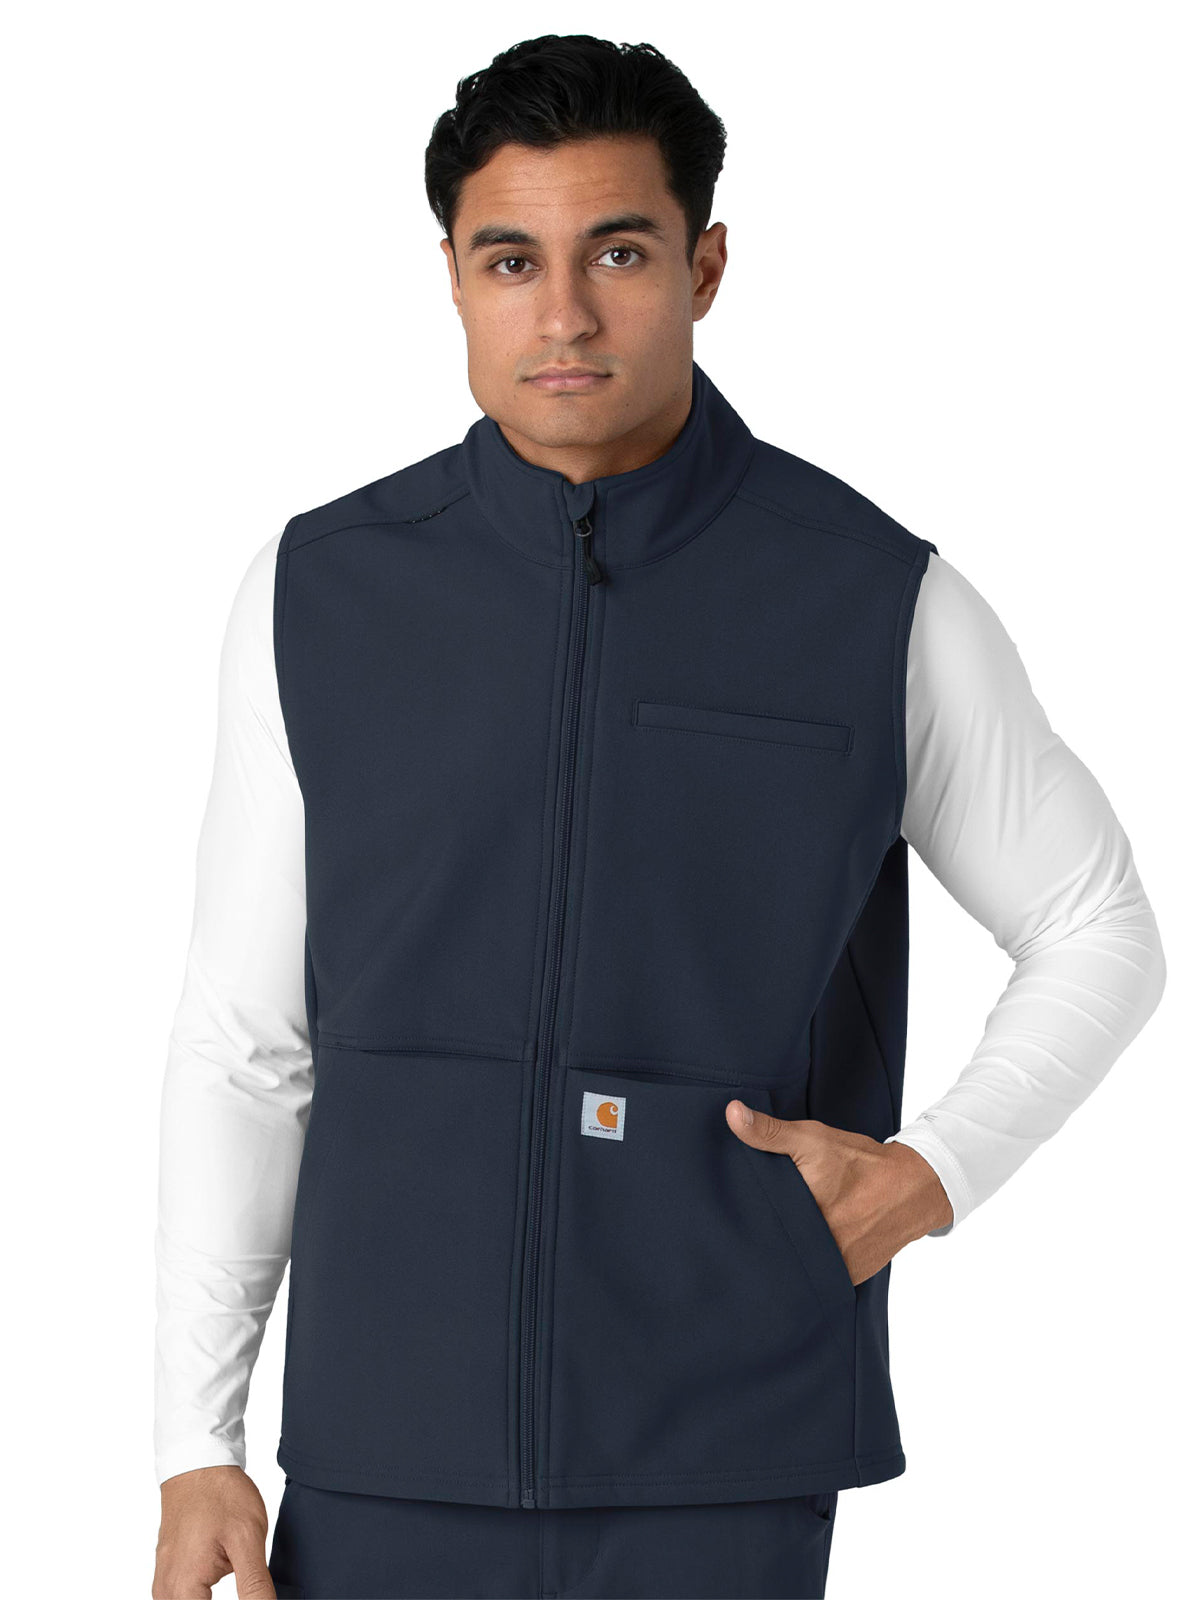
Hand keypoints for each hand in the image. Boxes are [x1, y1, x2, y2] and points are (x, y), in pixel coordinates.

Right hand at [153, 1464, 275, 1598]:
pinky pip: (182, 1597)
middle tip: (246, 1576)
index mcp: (184, 1589)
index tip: (253, 1594)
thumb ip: (255, 1587)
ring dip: (211, 1599)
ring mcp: (163, 1582)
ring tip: (238, 1574)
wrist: (198, 1463)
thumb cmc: (221, 1495)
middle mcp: (166, 1592)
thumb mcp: (248, 1540)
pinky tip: (222, 1575)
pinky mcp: (167, 1572)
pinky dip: (203, 1595)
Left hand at [725, 1100, 952, 1284]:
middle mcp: (819, 1250)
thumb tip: (731, 1113)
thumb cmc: (858, 1161)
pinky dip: (811, 1265)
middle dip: (763, 1243)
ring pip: (797, 1268)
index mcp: (803, 1219)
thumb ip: (769, 1132)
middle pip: (775, 1253)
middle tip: (751, 1229)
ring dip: (788, 1257)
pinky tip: (802, 1251)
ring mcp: (836, 1268)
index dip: (742, 1227)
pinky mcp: (849, 1277)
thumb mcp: (811, 1139)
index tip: (730, 1221)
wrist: (911, 1187)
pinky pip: (821, 1276)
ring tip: (775, 1242)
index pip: (757, 1233)